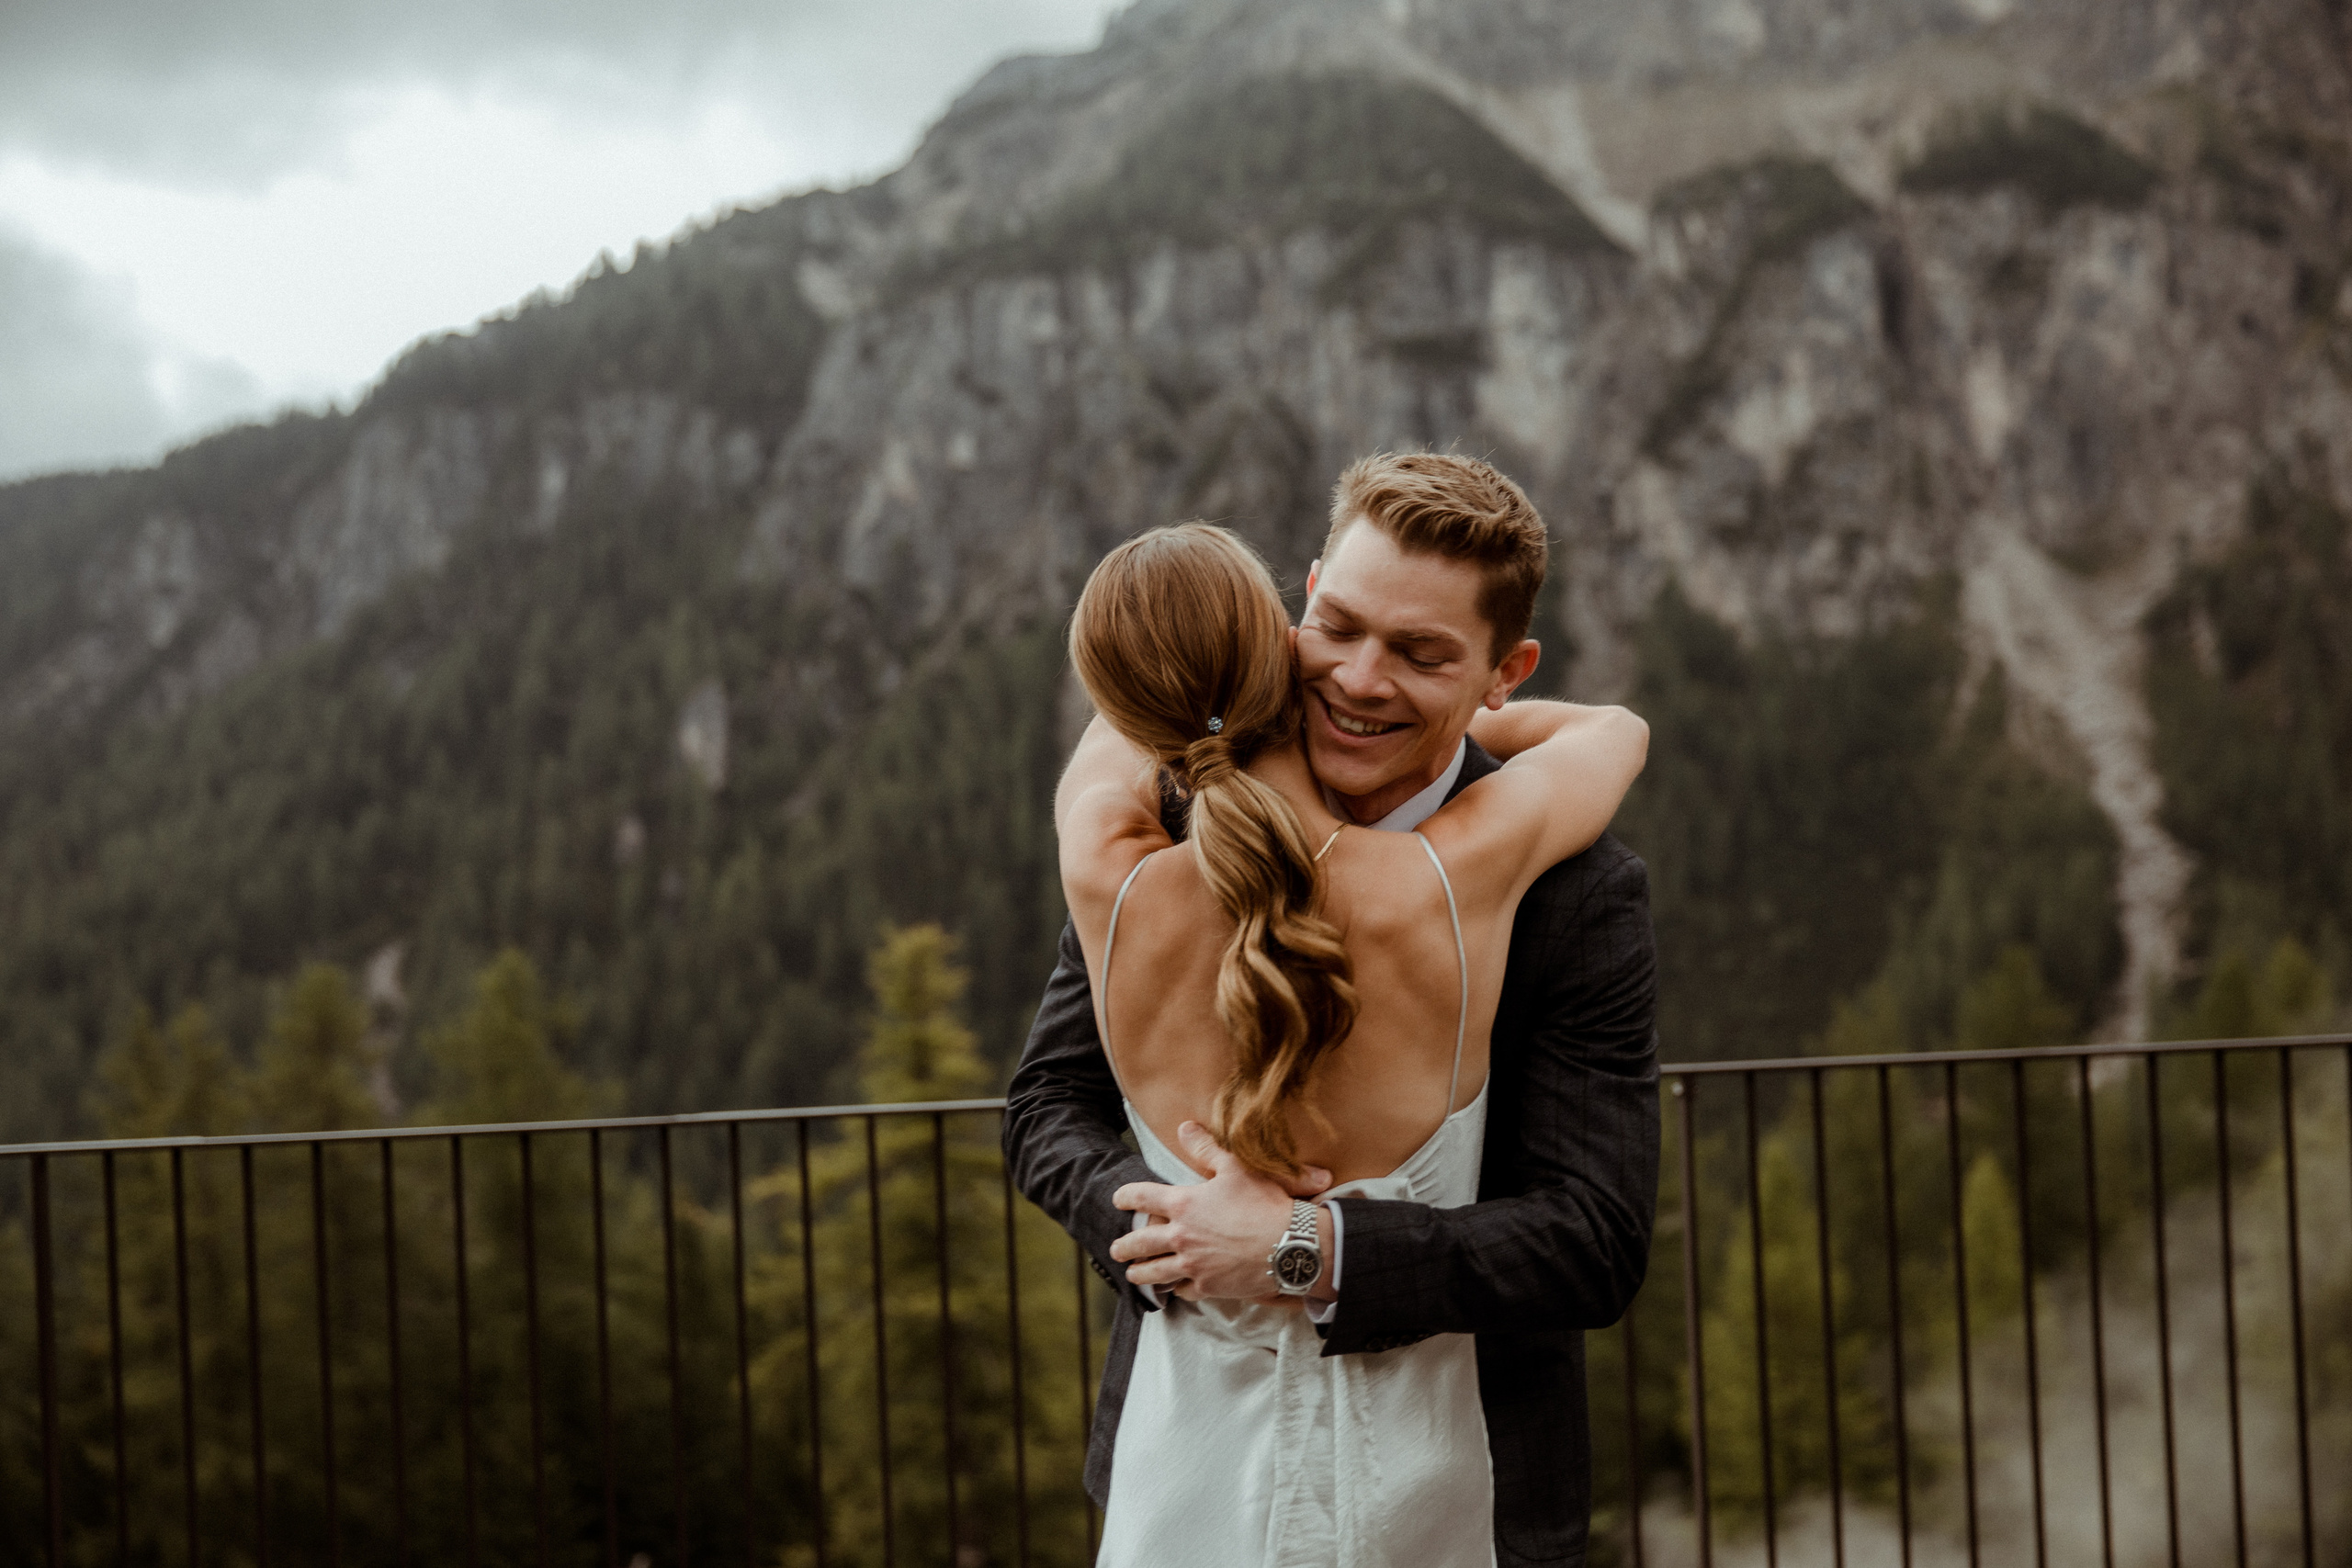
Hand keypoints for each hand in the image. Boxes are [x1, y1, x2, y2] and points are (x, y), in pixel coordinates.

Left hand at [1109, 1122, 1331, 1299]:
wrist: (1289, 1245)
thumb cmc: (1264, 1203)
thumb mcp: (1236, 1167)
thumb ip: (1206, 1149)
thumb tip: (1184, 1128)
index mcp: (1183, 1204)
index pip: (1141, 1197)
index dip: (1126, 1197)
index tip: (1118, 1199)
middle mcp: (1180, 1236)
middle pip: (1139, 1242)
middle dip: (1124, 1246)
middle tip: (1116, 1249)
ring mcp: (1192, 1265)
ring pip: (1154, 1272)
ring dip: (1140, 1273)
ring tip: (1132, 1274)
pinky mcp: (1208, 1287)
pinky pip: (1184, 1290)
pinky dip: (1177, 1289)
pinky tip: (1175, 1288)